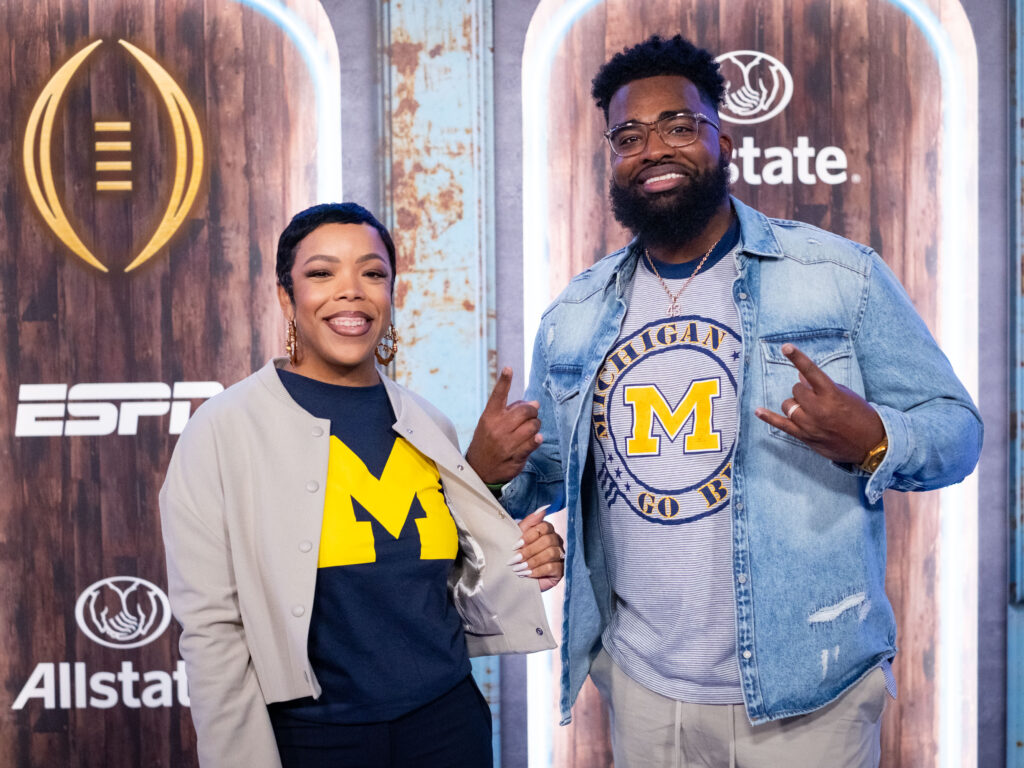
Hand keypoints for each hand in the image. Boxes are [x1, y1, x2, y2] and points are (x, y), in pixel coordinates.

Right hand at [466, 367, 542, 483]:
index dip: (504, 381)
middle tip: (533, 414)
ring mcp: (506, 443)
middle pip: (525, 411)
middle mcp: (497, 428)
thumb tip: (533, 403)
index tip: (509, 368)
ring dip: (536, 426)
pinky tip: (536, 438)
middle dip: (533, 411)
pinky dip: (537, 439)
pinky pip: (533, 443)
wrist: (479, 470)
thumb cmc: (487, 442)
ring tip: (532, 429)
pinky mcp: (515, 456)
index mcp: (489, 416)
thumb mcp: (489, 424)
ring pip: (532, 427)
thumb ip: (508, 412)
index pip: (498, 395)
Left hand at [508, 507, 563, 591]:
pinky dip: (538, 571)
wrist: (515, 577)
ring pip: (551, 553)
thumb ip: (530, 522)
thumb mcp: (518, 536)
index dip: (529, 536)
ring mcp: (560, 555)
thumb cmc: (517, 554)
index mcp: (547, 530)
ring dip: (532, 561)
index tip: (514, 546)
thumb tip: (543, 509)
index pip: (544, 527)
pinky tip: (527, 574)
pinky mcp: (561, 570)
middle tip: (514, 560)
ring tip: (519, 568)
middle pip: (548, 540)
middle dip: (528, 551)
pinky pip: (552, 567)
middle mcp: (556, 541)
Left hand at [754, 344, 884, 464]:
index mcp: (831, 394)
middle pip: (796, 390)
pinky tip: (758, 411)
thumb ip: (821, 385)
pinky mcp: (805, 437)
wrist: (872, 444)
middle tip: (817, 399)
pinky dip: (768, 417)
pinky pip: (781, 425)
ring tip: (811, 411)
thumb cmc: (860, 415)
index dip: (798, 358)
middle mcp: (819, 408)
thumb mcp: (844, 395)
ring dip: (796, 405)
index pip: (811, 371)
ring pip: (789, 405)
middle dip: (803, 391)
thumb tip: (800, 376)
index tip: (785, 347)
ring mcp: (810, 424)